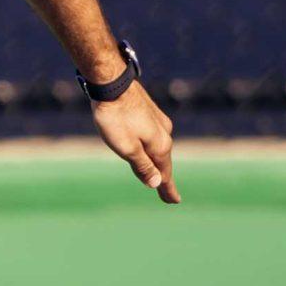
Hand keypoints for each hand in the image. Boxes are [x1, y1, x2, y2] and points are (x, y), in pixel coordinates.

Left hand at [93, 87, 178, 202]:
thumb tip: (156, 183)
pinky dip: (153, 149)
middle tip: (168, 196)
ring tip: (159, 176)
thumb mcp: (126, 148)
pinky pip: (154, 137)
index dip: (167, 189)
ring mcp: (159, 121)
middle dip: (164, 179)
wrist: (112, 83)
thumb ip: (142, 166)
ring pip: (159, 148)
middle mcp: (165, 133)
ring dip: (159, 163)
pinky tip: (150, 149)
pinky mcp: (150, 112)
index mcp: (160, 146)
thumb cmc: (115, 117)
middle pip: (164, 162)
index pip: (164, 174)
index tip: (174, 202)